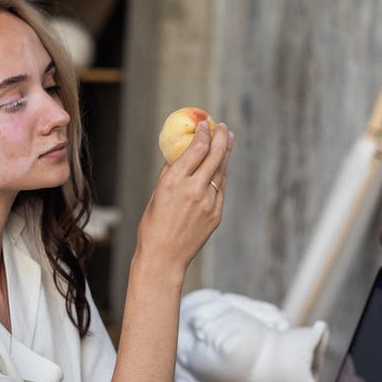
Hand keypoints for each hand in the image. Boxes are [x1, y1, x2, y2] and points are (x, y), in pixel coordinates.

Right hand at [136, 120, 233, 273]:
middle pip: (215, 155)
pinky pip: (221, 188)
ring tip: (227, 139)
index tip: (204, 124)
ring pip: (221, 171)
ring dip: (225, 152)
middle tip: (222, 127)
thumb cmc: (154, 225)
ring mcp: (209, 202)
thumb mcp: (157, 193)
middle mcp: (194, 189)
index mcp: (174, 182)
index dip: (203, 133)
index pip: (197, 148)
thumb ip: (171, 172)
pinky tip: (221, 166)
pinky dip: (221, 174)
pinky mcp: (216, 214)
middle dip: (221, 136)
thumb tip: (180, 151)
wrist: (164, 257)